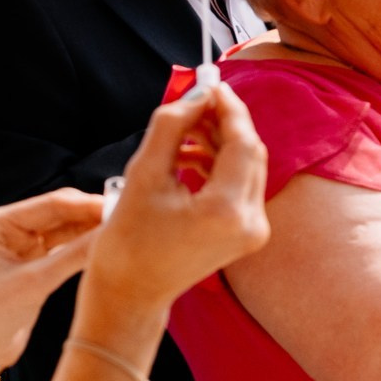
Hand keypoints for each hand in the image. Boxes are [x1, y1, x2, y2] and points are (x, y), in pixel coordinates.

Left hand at [0, 190, 105, 380]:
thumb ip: (74, 255)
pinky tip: (105, 248)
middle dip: (92, 216)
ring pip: (65, 232)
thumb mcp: (33, 283)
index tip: (121, 208)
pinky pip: (64, 250)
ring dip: (91, 232)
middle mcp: (6, 231)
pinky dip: (84, 249)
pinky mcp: (32, 268)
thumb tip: (112, 234)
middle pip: (60, 214)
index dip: (88, 205)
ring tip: (122, 234)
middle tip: (128, 220)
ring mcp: (20, 249)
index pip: (50, 205)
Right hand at [85, 84, 273, 309]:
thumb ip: (171, 128)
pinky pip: (240, 187)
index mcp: (227, 211)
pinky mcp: (248, 234)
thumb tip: (195, 95)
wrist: (130, 295)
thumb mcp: (143, 176)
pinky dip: (219, 167)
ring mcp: (254, 231)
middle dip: (224, 123)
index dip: (228, 108)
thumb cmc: (126, 243)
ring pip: (246, 168)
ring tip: (184, 130)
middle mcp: (251, 222)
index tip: (211, 84)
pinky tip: (189, 157)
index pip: (242, 142)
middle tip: (196, 101)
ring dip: (220, 143)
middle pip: (250, 154)